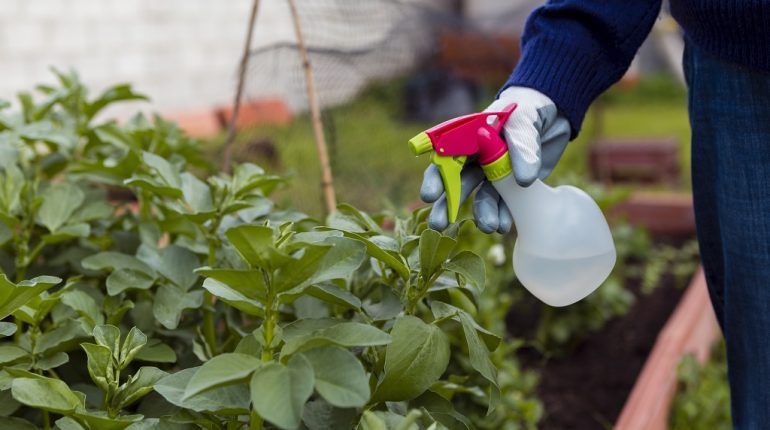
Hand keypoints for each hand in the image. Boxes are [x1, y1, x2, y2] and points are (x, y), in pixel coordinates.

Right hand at [421, 86, 570, 232]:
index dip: (436, 177)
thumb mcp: (525, 119)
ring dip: (482, 213)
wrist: (556, 113)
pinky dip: (504, 215)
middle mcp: (477, 158)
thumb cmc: (531, 108)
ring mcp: (494, 174)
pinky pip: (505, 204)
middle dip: (447, 205)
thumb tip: (523, 180)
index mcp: (469, 138)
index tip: (430, 195)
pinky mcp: (513, 187)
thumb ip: (522, 145)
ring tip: (489, 227)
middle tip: (438, 224)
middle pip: (457, 183)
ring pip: (482, 197)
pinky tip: (504, 225)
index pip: (446, 158)